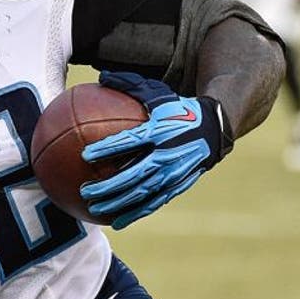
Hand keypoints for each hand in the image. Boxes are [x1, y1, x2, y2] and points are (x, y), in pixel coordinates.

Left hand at [80, 72, 232, 228]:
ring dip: (118, 204)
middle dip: (108, 186)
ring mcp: (173, 174)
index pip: (129, 141)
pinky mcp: (176, 187)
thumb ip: (130, 85)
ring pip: (142, 194)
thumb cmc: (177, 109)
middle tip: (85, 191)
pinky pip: (153, 203)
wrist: (214, 128)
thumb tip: (101, 77)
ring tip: (94, 209)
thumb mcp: (157, 93)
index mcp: (159, 131)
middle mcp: (166, 155)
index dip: (107, 149)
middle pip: (133, 175)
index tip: (85, 155)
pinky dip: (134, 213)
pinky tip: (116, 221)